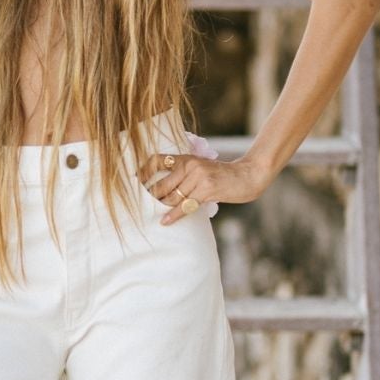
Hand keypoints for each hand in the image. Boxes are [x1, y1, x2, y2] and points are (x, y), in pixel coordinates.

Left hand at [136, 134, 271, 223]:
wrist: (247, 175)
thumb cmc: (221, 175)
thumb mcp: (200, 167)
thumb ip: (183, 174)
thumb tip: (161, 190)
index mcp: (185, 157)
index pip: (156, 161)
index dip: (142, 172)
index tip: (132, 182)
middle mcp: (190, 164)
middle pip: (162, 185)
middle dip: (152, 198)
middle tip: (142, 208)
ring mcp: (198, 177)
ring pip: (172, 197)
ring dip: (163, 208)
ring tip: (153, 216)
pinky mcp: (207, 189)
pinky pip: (185, 206)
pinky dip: (174, 215)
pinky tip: (165, 221)